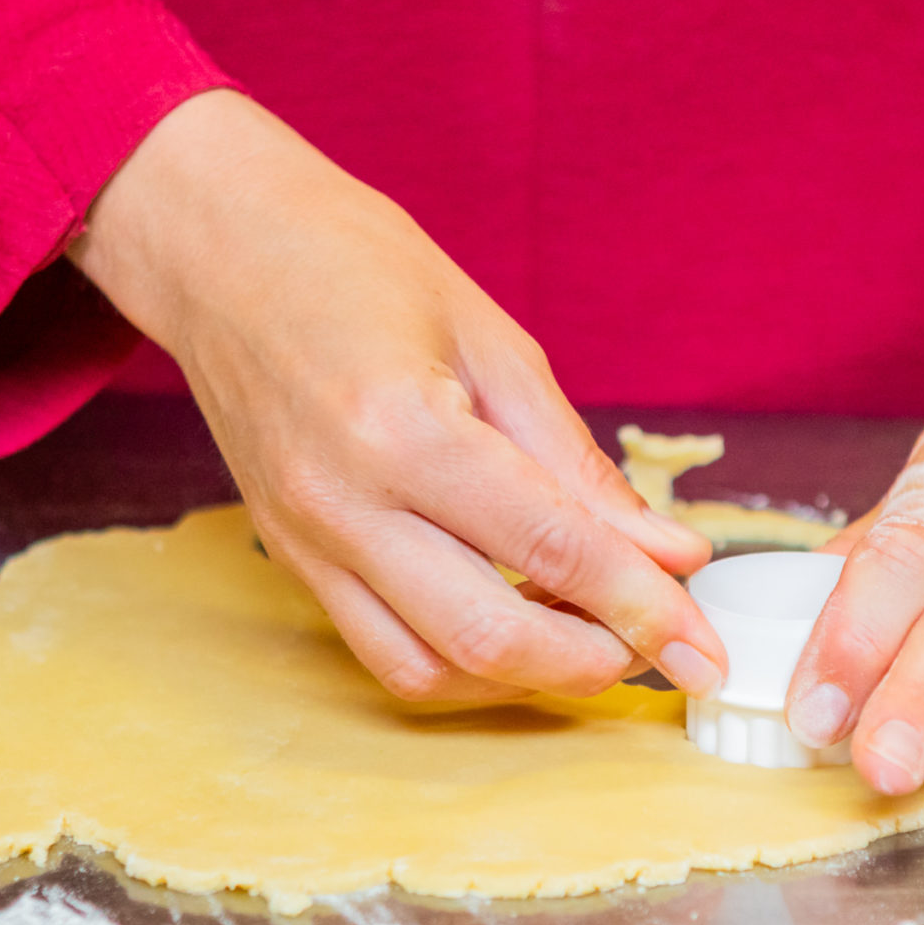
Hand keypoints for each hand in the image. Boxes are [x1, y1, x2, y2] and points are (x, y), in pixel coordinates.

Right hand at [68, 90, 722, 702]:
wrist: (219, 247)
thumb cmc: (354, 264)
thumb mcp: (493, 343)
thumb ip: (578, 466)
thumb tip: (668, 556)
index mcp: (403, 427)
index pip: (550, 548)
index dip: (644, 607)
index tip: (705, 645)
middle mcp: (345, 502)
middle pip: (490, 637)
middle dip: (595, 663)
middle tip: (661, 651)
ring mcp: (306, 541)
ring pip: (430, 669)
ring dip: (524, 677)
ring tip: (589, 636)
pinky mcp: (291, 559)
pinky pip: (384, 650)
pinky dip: (461, 662)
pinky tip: (515, 625)